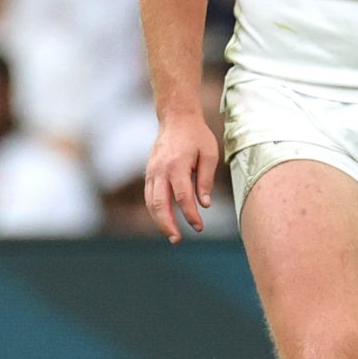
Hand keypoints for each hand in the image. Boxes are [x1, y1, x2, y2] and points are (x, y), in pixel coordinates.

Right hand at [143, 110, 219, 242]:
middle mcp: (161, 170)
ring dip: (159, 221)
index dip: (190, 215)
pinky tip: (164, 219)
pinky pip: (149, 195)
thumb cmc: (196, 136)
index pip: (182, 197)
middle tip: (177, 240)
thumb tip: (204, 204)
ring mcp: (152, 171)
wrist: (176, 118)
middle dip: (167, 224)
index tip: (199, 227)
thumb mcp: (209, 154)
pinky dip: (154, 210)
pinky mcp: (149, 172)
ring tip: (171, 234)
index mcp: (177, 165)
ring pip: (151, 202)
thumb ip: (206, 179)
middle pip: (160, 204)